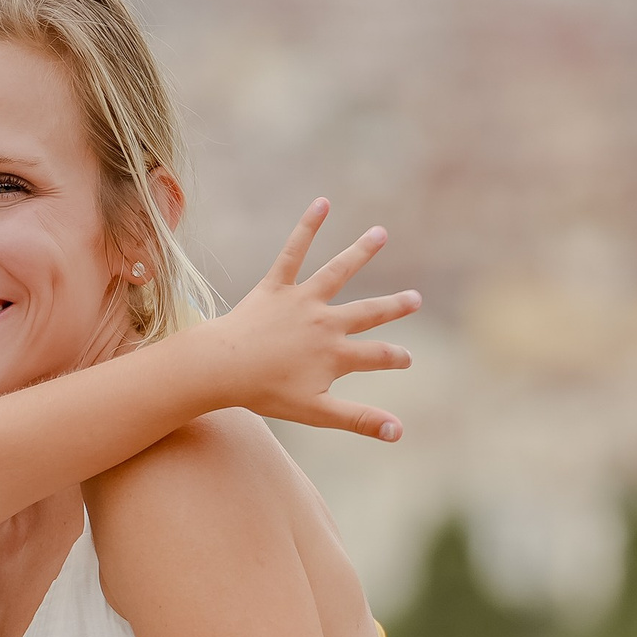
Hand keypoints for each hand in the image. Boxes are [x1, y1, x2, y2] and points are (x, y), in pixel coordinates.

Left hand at [204, 199, 418, 440]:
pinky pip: (293, 252)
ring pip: (338, 271)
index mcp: (336, 354)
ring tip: (380, 234)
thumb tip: (400, 433)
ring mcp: (302, 301)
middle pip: (368, 312)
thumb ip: (360, 419)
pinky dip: (307, 227)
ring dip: (361, 252)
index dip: (394, 358)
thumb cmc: (265, 393)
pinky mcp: (276, 285)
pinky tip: (321, 203)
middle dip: (394, 306)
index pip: (377, 356)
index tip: (407, 357)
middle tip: (415, 298)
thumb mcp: (318, 411)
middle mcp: (325, 322)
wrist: (222, 369)